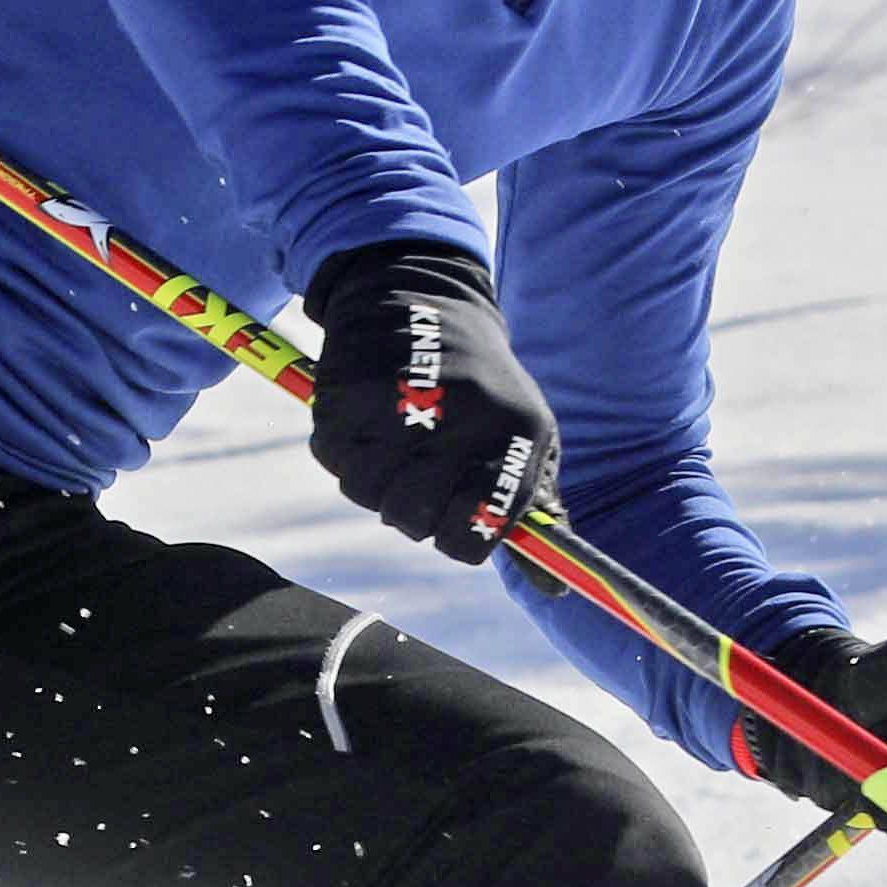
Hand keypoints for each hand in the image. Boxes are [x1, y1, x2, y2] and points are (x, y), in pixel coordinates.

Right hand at [300, 244, 556, 562]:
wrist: (423, 295)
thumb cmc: (483, 387)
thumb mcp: (524, 437)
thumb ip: (534, 510)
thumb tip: (554, 591)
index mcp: (516, 435)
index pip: (474, 536)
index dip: (456, 536)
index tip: (452, 513)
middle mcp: (463, 418)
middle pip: (412, 520)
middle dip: (409, 507)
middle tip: (416, 470)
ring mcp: (402, 401)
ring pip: (365, 493)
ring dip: (372, 478)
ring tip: (392, 439)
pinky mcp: (349, 387)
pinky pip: (332, 458)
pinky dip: (342, 448)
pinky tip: (365, 416)